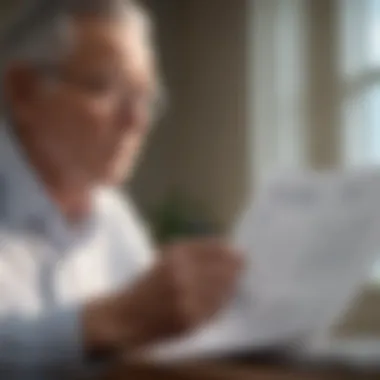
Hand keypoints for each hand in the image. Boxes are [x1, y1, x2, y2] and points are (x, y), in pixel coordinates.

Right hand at [119, 238, 242, 346]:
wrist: (126, 317)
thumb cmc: (147, 284)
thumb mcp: (165, 258)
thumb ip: (194, 252)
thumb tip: (227, 249)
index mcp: (175, 256)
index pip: (214, 249)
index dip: (230, 251)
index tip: (240, 252)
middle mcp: (183, 274)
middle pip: (224, 268)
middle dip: (237, 267)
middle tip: (244, 266)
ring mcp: (188, 298)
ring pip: (224, 289)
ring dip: (232, 285)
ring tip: (236, 281)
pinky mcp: (190, 320)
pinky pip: (217, 309)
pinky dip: (223, 302)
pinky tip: (224, 298)